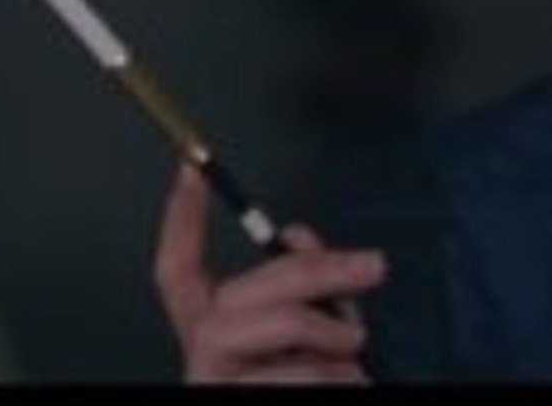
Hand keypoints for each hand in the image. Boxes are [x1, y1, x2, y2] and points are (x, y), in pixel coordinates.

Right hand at [153, 162, 385, 382]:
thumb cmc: (317, 384)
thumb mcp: (313, 331)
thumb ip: (303, 285)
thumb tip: (295, 234)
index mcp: (213, 333)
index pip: (175, 272)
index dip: (179, 222)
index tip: (191, 168)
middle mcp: (200, 361)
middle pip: (237, 294)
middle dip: (313, 272)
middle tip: (376, 267)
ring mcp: (213, 387)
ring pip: (275, 332)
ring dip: (331, 336)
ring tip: (352, 358)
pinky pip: (298, 377)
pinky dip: (336, 377)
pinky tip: (344, 385)